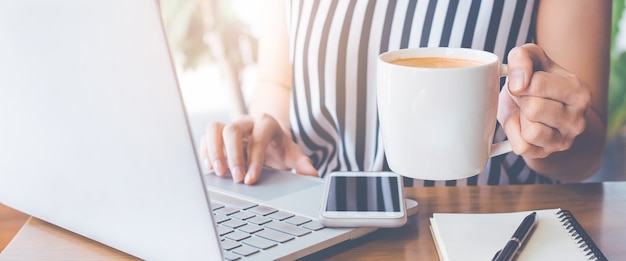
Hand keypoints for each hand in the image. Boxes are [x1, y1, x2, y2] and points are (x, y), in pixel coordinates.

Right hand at [200, 113, 317, 183]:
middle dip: (233, 156)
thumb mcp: (292, 155)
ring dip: (214, 151)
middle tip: (235, 178)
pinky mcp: (218, 133)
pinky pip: (206, 136)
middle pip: (233, 130)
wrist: (267, 138)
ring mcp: (231, 124)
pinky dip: (206, 151)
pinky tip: (210, 167)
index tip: (251, 179)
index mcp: (267, 123)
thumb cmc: (278, 147)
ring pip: (215, 128)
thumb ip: (302, 163)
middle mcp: (247, 121)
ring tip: (218, 172)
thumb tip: (312, 174)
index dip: (254, 159)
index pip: (258, 138)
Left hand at [497, 44, 590, 157]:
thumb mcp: (530, 57)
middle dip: (520, 100)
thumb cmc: (534, 78)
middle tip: (524, 97)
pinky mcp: (545, 154)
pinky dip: (514, 134)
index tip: (524, 82)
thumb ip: (522, 57)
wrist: (532, 103)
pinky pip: (522, 147)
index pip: (537, 85)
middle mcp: (578, 120)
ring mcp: (564, 140)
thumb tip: (518, 83)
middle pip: (533, 109)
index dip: (520, 81)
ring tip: (525, 111)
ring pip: (530, 132)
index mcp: (579, 92)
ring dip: (519, 119)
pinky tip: (521, 125)